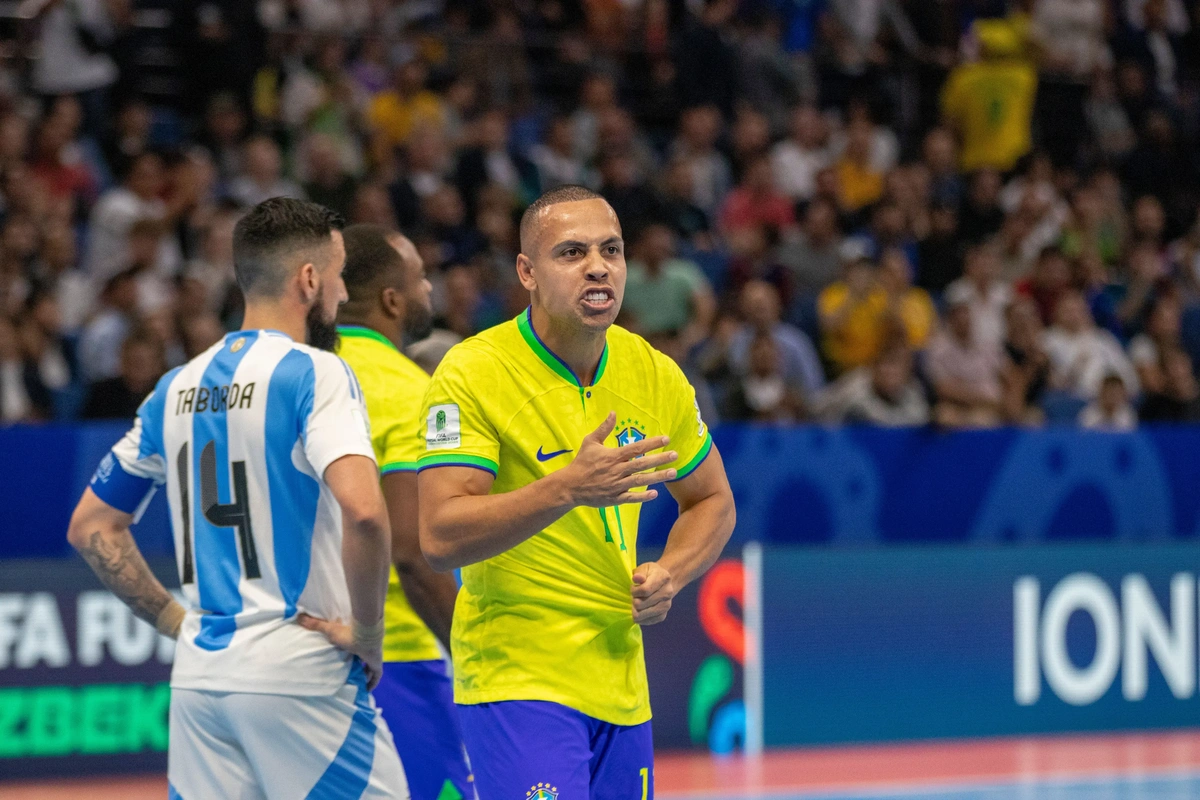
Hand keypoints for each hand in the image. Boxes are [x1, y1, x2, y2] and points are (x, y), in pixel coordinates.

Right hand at [298, 614, 383, 689]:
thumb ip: (315, 624)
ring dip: (365, 675)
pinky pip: (376, 676)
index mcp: (356, 641)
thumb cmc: (348, 631)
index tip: (345, 658)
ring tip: (357, 684)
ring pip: (370, 668)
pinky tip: (367, 690)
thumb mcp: (329, 629)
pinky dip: (373, 683)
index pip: (354, 649)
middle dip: (359, 666)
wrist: (364, 633)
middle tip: (350, 675)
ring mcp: (372, 657)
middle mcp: (365, 649)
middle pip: (363, 659)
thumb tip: (298, 616)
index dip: (351, 653)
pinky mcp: (377, 664)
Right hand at [559, 413, 677, 507]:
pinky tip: (655, 494)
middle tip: (675, 455)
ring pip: (640, 481)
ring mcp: (616, 485)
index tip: (666, 439)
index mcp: (612, 456)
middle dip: (660, 459)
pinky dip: (643, 496)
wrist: (570, 486)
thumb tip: (613, 413)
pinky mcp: (614, 498)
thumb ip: (604, 428)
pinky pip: (631, 498)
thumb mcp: (590, 442)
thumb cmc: (581, 462)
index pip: (636, 448)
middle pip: (642, 464)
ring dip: (657, 477)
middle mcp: (617, 470)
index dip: (652, 443)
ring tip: (673, 472)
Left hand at [631, 562, 675, 624]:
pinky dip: (640, 617)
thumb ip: (639, 572)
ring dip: (636, 610)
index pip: (645, 590)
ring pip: (643, 614)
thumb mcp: (645, 568)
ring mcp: (666, 605)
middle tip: (635, 596)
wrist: (663, 583)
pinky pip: (647, 621)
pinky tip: (640, 610)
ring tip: (638, 602)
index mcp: (664, 578)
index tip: (633, 588)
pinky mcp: (663, 615)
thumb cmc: (650, 574)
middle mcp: (668, 592)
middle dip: (634, 600)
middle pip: (642, 604)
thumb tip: (636, 578)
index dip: (634, 591)